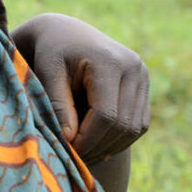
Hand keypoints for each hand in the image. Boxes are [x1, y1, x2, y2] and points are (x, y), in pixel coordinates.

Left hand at [12, 14, 149, 162]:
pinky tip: (97, 144)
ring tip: (84, 154)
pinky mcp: (144, 85)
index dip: (88, 139)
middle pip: (123, 124)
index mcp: (110, 62)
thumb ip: (58, 105)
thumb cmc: (50, 54)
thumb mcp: (46, 75)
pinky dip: (119, 138)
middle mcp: (134, 67)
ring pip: (135, 127)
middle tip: (75, 159)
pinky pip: (139, 123)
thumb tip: (70, 140)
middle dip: (99, 146)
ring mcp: (143, 76)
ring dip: (111, 146)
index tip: (68, 152)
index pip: (105, 115)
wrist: (64, 33)